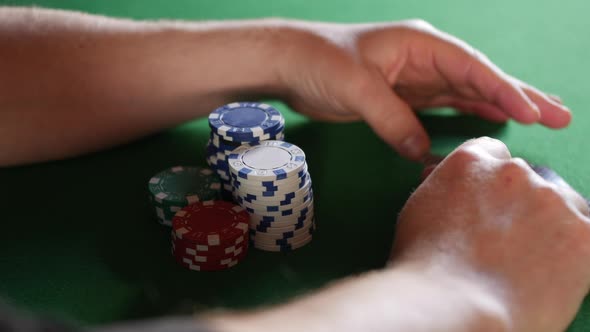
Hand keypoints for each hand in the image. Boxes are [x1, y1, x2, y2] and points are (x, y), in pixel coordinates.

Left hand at [277, 20, 570, 159]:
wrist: (292, 63)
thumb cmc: (321, 61)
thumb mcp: (358, 88)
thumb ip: (393, 120)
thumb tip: (422, 152)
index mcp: (421, 44)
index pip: (472, 68)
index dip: (504, 90)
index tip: (532, 111)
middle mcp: (426, 59)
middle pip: (481, 79)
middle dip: (519, 96)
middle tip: (560, 115)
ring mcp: (417, 79)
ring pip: (467, 95)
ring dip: (500, 107)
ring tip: (540, 119)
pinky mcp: (404, 98)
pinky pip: (443, 109)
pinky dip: (468, 116)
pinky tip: (490, 123)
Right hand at [391, 137, 589, 330]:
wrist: (452, 305)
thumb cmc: (425, 266)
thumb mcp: (420, 209)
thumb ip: (445, 188)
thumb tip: (455, 185)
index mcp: (471, 162)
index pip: (492, 154)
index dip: (490, 181)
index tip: (489, 203)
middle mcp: (513, 172)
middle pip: (530, 179)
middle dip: (521, 204)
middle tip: (506, 240)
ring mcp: (552, 201)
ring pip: (565, 204)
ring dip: (552, 225)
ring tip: (529, 262)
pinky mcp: (583, 235)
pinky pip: (587, 236)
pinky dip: (574, 254)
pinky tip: (551, 272)